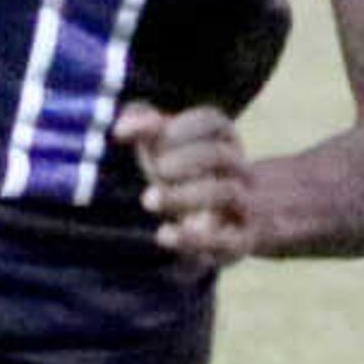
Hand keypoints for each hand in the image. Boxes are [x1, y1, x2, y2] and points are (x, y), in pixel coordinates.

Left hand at [117, 103, 259, 265]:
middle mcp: (238, 170)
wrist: (228, 226)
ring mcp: (243, 205)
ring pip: (226, 193)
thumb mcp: (163, 151)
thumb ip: (142, 130)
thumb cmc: (184, 179)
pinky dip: (192, 239)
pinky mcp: (239, 241)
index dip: (181, 126)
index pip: (212, 122)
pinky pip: (226, 241)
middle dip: (186, 159)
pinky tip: (162, 234)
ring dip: (184, 196)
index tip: (149, 135)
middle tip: (158, 169)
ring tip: (148, 199)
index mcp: (223, 142)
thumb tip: (119, 128)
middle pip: (219, 156)